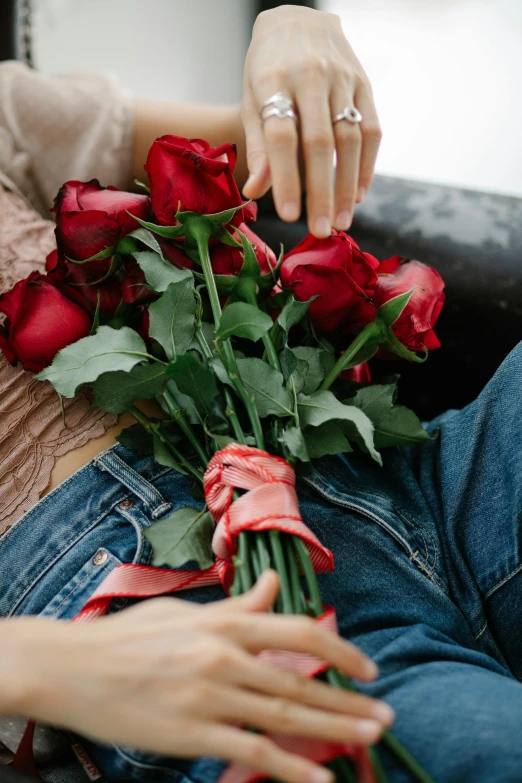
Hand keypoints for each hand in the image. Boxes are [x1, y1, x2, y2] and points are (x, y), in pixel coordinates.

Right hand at [5, 572, 392, 782]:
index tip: (367, 668)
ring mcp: (208, 696)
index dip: (340, 649)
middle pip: (300, 681)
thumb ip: (236, 606)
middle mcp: (222, 656)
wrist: (71, 667)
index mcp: (223, 624)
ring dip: (333, 729)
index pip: (298, 632)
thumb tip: (273, 586)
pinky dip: (290, 766)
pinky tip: (320, 778)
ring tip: (370, 737)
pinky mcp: (190, 734)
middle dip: (348, 700)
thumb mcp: (185, 612)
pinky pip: (251, 751)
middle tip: (386, 715)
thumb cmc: (129, 636)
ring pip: (284, 715)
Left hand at [241, 6, 380, 237]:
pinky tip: (358, 194)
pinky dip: (367, 165)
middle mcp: (310, 76)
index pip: (281, 136)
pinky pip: (372, 129)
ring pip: (349, 140)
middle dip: (321, 192)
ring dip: (346, 186)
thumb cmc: (268, 67)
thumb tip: (255, 191)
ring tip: (340, 221)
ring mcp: (342, 78)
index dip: (286, 178)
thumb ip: (257, 144)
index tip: (288, 215)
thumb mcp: (251, 97)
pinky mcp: (364, 83)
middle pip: (318, 144)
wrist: (299, 18)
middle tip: (319, 230)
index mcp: (273, 79)